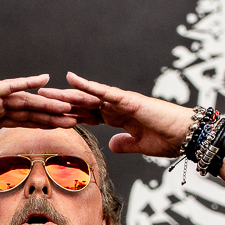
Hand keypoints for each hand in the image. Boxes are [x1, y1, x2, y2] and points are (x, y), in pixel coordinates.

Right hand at [0, 75, 79, 156]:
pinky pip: (12, 86)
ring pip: (27, 102)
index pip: (23, 121)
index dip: (42, 124)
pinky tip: (46, 80)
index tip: (60, 127)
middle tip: (75, 117)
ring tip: (69, 107)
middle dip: (53, 116)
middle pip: (31, 112)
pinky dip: (28, 83)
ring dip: (48, 105)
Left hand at [38, 72, 194, 156]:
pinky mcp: (128, 100)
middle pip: (82, 104)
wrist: (186, 136)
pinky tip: (71, 79)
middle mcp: (116, 106)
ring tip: (45, 90)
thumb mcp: (140, 146)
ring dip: (66, 93)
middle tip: (38, 99)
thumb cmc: (168, 139)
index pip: (88, 115)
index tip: (50, 116)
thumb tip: (112, 146)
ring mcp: (121, 101)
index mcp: (118, 117)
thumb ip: (125, 144)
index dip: (69, 115)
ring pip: (88, 96)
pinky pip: (103, 91)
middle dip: (60, 103)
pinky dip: (87, 85)